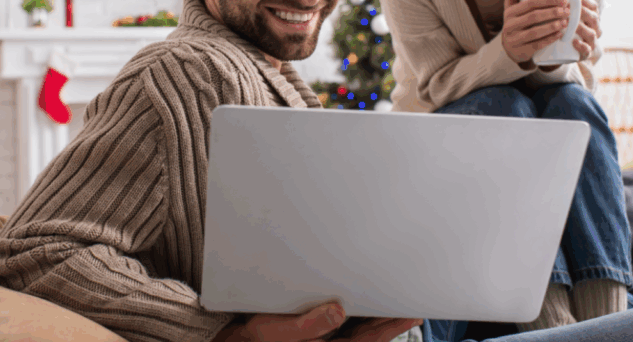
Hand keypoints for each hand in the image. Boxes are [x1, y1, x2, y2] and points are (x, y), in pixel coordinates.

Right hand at [212, 302, 421, 341]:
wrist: (219, 340)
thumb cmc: (241, 339)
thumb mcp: (266, 331)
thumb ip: (301, 327)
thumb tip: (337, 311)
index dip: (389, 329)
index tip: (411, 313)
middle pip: (366, 335)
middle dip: (389, 318)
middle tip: (413, 301)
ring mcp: (319, 339)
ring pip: (355, 328)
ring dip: (375, 314)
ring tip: (395, 296)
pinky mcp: (311, 329)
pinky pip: (340, 321)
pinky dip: (355, 310)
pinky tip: (362, 296)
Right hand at [500, 0, 569, 65]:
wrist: (510, 48)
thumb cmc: (516, 25)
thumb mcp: (511, 10)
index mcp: (509, 12)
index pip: (530, 3)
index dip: (548, 1)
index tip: (563, 0)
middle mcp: (509, 25)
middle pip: (533, 16)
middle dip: (552, 13)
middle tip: (567, 11)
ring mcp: (513, 39)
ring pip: (534, 31)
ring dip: (552, 26)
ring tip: (565, 22)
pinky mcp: (520, 51)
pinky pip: (536, 45)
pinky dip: (549, 39)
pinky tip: (559, 34)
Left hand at [571, 0, 600, 61]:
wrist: (571, 50)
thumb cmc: (572, 26)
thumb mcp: (574, 13)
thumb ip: (578, 0)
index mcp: (593, 17)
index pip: (594, 6)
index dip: (587, 1)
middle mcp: (595, 28)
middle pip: (594, 19)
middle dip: (583, 13)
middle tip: (569, 9)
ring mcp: (592, 42)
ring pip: (592, 34)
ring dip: (581, 28)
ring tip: (569, 24)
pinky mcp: (586, 54)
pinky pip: (587, 51)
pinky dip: (582, 46)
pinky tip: (574, 41)